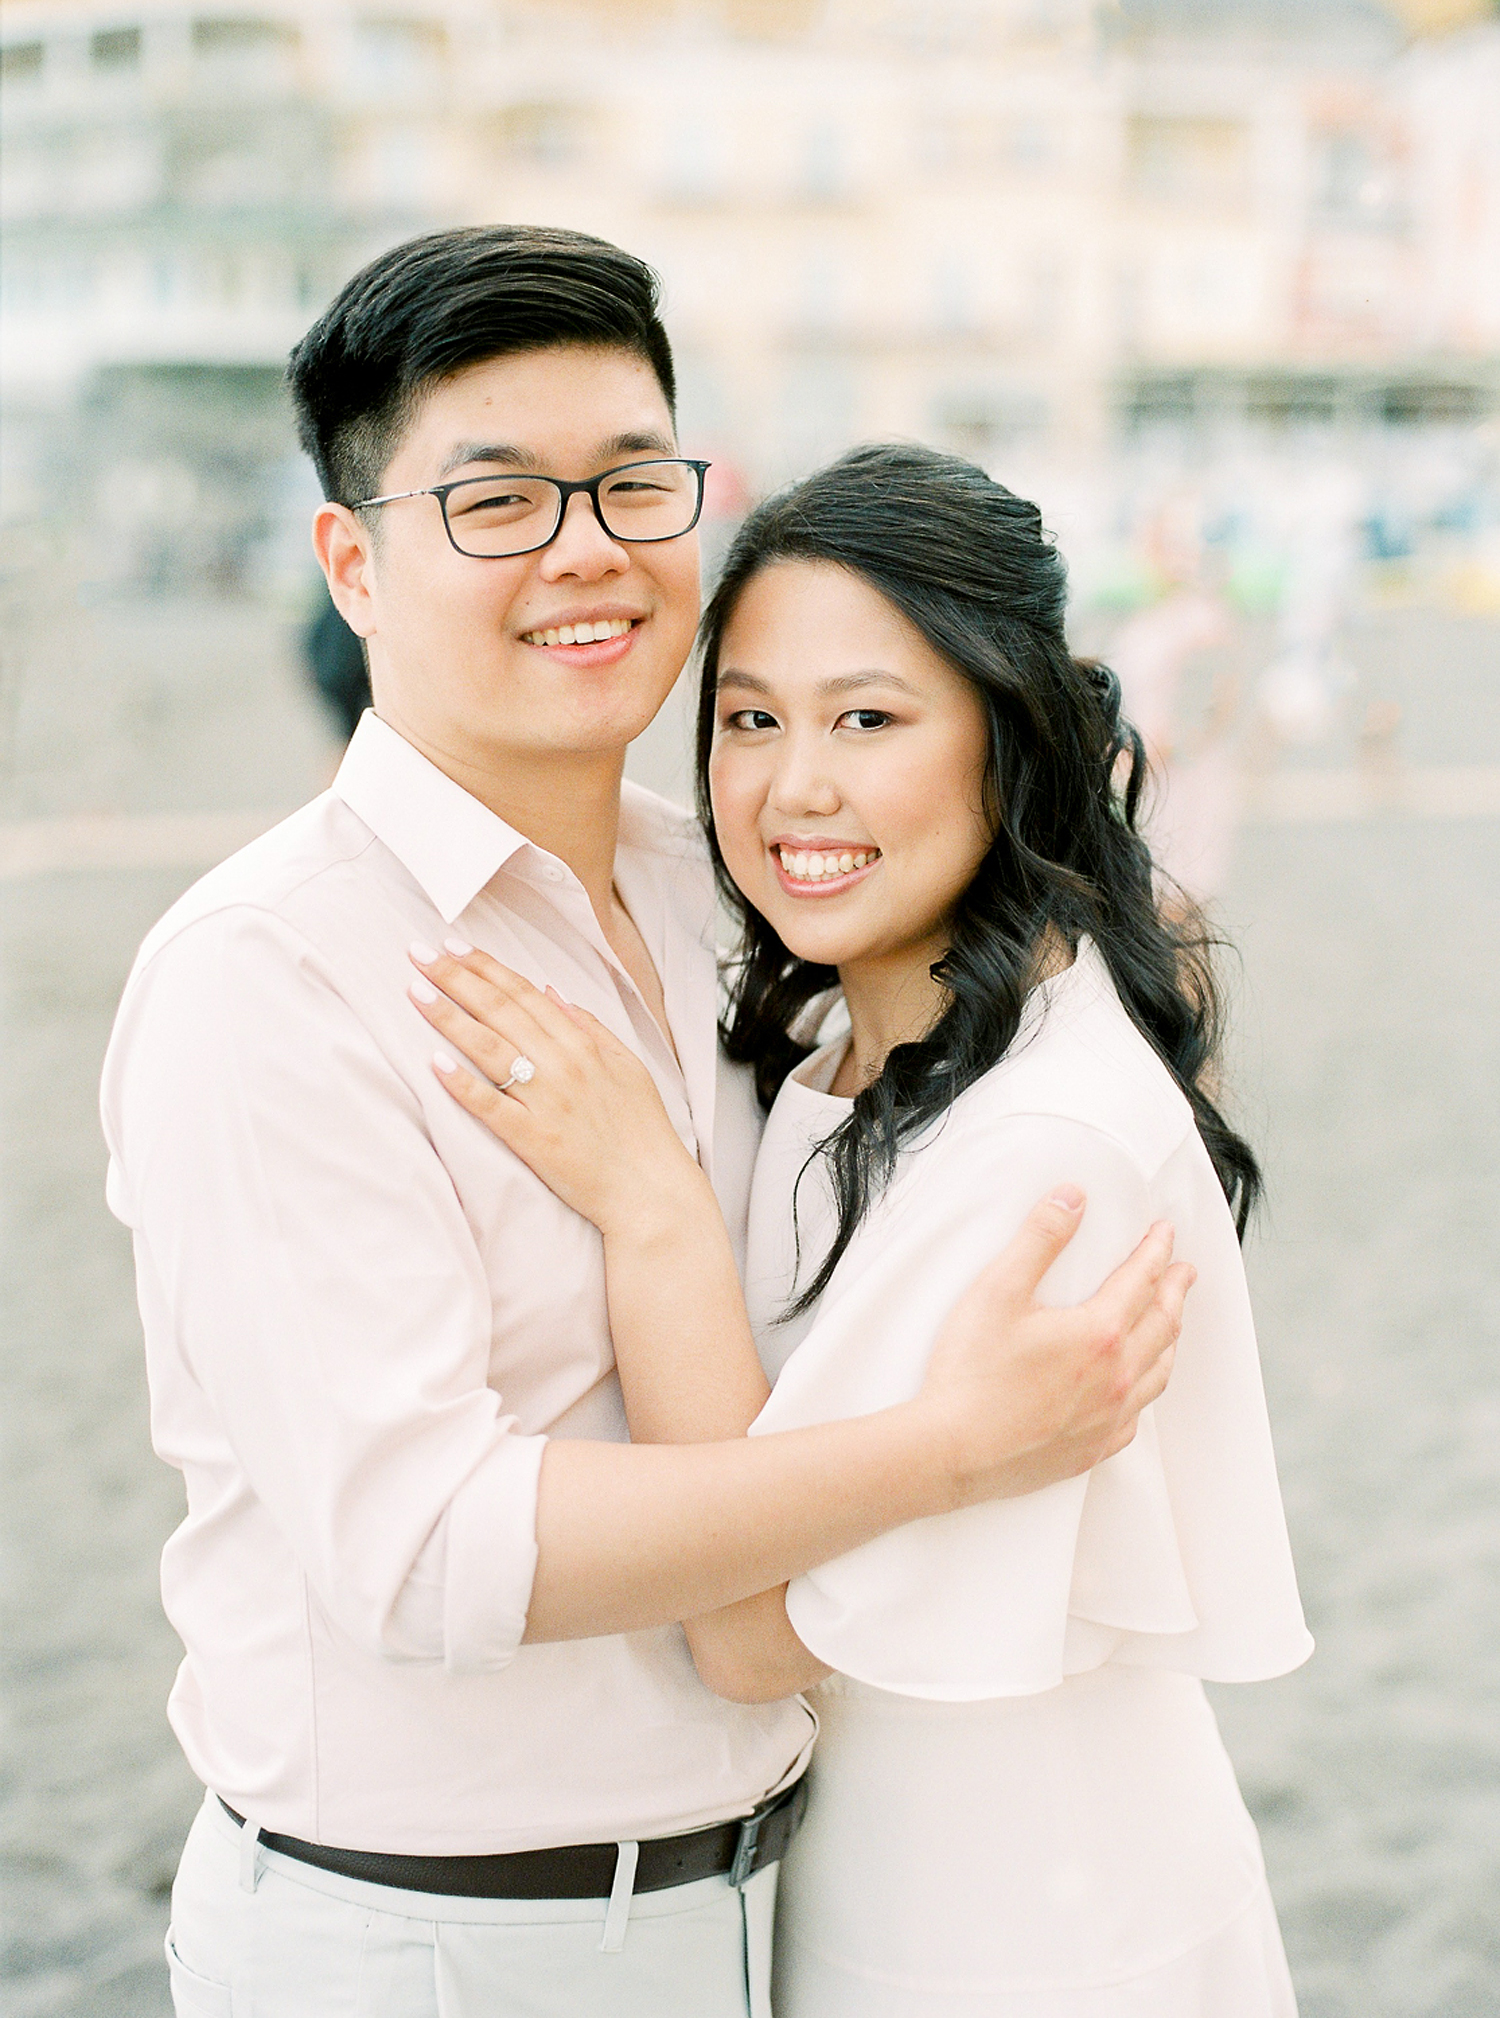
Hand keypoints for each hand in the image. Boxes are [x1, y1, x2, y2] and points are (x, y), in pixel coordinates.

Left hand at [408, 942, 704, 1233]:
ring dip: (449, 1017)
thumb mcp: (628, 1065)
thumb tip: (553, 992)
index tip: (452, 946)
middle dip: (455, 978)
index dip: (486, 967)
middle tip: (419, 955)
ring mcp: (545, 1101)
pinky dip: (462, 1084)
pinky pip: (491, 1106)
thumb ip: (589, 1026)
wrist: (650, 1189)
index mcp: (582, 1045)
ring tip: (416, 992)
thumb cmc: (641, 1129)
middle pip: (499, 1011)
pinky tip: (434, 1063)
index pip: (524, 994)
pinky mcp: (533, 1139)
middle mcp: (562, 1065)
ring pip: (489, 1048)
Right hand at [913, 1185, 1191, 1507]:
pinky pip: (1139, 1414)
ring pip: (1159, 1370)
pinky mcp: (1094, 1449)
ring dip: (1171, 1337)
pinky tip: (1139, 1385)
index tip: (1164, 1233)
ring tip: (1172, 1320)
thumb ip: (1039, 1239)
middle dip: (1175, 1290)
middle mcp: (1116, 1377)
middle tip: (1184, 1270)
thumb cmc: (970, 1375)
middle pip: (1162, 1323)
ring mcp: (1109, 1418)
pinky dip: (1148, 1387)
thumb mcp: (998, 1291)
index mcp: (1098, 1333)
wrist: (952, 1451)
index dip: (1156, 1251)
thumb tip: (1072, 1198)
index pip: (1141, 1279)